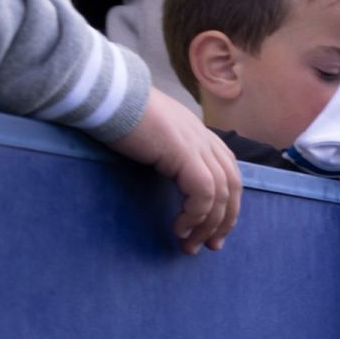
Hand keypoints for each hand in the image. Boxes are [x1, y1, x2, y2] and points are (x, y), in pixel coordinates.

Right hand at [107, 88, 241, 252]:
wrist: (107, 93)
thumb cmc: (118, 113)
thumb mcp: (152, 136)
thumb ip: (167, 152)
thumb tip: (165, 172)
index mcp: (200, 135)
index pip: (228, 173)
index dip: (226, 204)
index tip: (213, 230)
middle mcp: (205, 139)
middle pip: (232, 186)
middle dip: (224, 220)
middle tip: (210, 245)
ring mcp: (197, 145)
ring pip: (220, 194)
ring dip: (207, 225)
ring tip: (189, 245)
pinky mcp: (184, 153)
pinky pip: (203, 192)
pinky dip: (196, 214)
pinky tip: (179, 227)